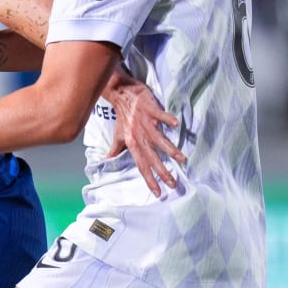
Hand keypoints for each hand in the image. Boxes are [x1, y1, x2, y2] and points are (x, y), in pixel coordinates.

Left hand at [102, 67, 184, 195]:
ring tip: (181, 159)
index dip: (149, 180)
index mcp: (133, 144)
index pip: (142, 166)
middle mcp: (140, 136)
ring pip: (159, 139)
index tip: (158, 193)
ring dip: (170, 149)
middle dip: (162, 172)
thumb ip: (115, 150)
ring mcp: (146, 123)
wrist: (121, 94)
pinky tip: (176, 125)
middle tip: (173, 183)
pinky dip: (167, 120)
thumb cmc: (122, 117)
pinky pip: (160, 116)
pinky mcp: (151, 110)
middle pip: (152, 158)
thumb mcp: (118, 135)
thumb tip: (106, 161)